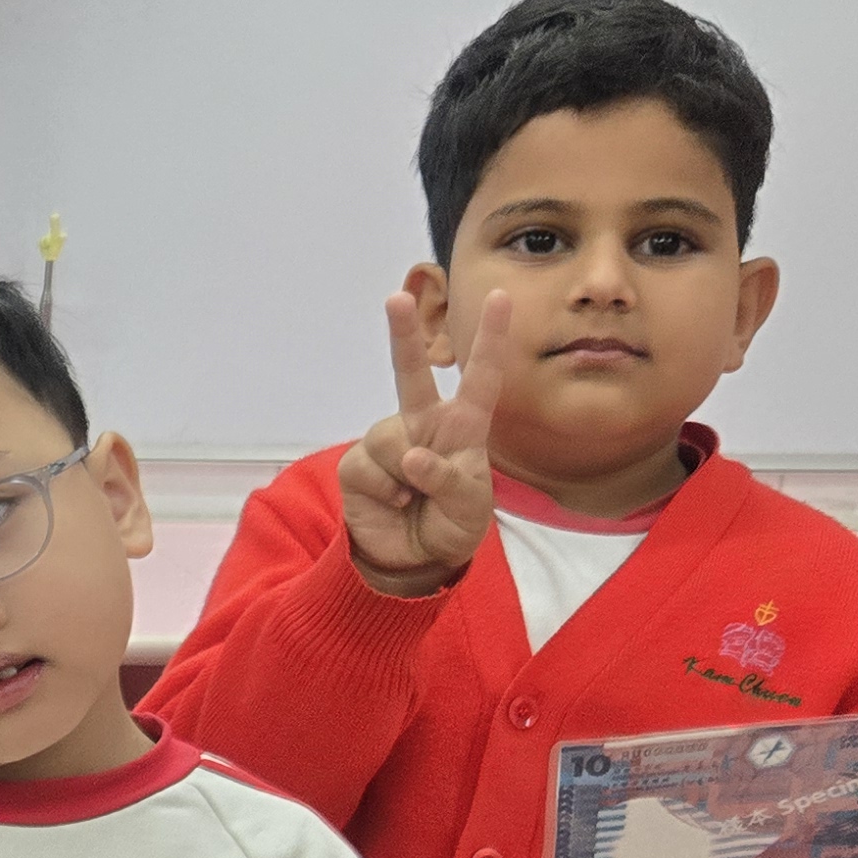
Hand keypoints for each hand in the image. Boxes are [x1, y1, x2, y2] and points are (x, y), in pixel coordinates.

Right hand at [342, 288, 511, 594]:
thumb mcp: (469, 508)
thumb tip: (413, 456)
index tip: (499, 297)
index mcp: (462, 427)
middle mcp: (423, 424)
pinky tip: (392, 503)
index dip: (490, 338)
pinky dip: (383, 489)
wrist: (412, 560)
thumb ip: (448, 479)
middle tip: (396, 298)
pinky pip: (368, 467)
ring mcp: (389, 442)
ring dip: (403, 472)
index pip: (480, 377)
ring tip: (411, 497)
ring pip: (389, 437)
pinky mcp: (357, 465)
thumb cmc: (451, 525)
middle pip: (411, 373)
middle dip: (402, 335)